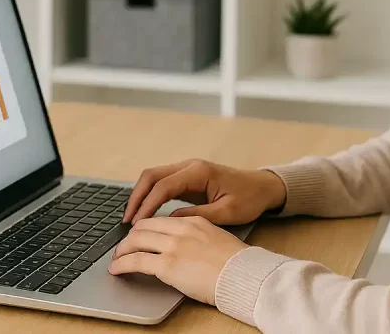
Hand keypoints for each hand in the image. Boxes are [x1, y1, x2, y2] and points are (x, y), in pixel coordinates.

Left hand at [108, 216, 247, 304]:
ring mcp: (173, 246)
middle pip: (144, 226)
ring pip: (136, 240)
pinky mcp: (168, 265)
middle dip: (129, 237)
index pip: (160, 220)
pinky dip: (121, 264)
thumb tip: (187, 247)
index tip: (139, 236)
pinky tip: (116, 269)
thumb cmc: (236, 263)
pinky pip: (136, 261)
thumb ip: (199, 237)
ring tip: (116, 258)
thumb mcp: (217, 239)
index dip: (145, 228)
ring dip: (122, 250)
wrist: (243, 274)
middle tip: (123, 247)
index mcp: (194, 222)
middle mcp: (181, 229)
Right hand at [123, 158, 286, 224]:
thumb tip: (171, 221)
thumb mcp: (226, 213)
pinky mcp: (187, 178)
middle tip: (127, 220)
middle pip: (152, 175)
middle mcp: (190, 166)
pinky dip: (150, 196)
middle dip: (136, 197)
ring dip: (140, 195)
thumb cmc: (249, 199)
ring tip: (131, 218)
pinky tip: (145, 213)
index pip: (164, 186)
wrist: (262, 187)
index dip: (147, 205)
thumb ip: (197, 217)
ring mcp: (187, 170)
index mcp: (199, 172)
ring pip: (154, 177)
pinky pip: (162, 183)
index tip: (137, 223)